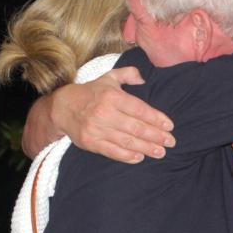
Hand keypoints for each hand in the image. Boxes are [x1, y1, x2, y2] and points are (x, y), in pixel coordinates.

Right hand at [49, 68, 174, 163]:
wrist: (62, 107)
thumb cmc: (91, 92)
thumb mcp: (108, 77)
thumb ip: (128, 74)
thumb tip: (143, 79)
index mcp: (112, 96)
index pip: (140, 109)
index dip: (156, 118)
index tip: (170, 126)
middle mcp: (105, 113)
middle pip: (136, 127)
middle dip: (156, 136)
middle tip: (170, 142)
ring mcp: (97, 129)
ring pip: (127, 141)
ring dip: (146, 148)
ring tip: (161, 152)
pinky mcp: (91, 142)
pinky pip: (112, 151)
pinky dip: (127, 156)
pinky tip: (140, 157)